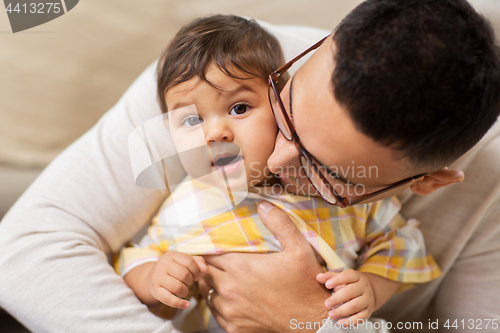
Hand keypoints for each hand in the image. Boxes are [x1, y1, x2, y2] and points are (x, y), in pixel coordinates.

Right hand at [147, 251, 207, 308]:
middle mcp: (163, 264)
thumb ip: (198, 262)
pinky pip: (169, 299)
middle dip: (190, 282)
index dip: (196, 271)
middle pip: (184, 275)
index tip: (196, 276)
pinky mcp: (155, 290)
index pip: (189, 262)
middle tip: (188, 283)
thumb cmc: (173, 269)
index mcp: (171, 255)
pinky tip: (187, 305)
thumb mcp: (183, 262)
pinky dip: (180, 304)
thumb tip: (206, 270)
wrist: (152, 277)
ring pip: (178, 287)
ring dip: (185, 292)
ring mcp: (157, 277)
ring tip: (184, 291)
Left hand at [198, 201, 330, 332]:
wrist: (311, 321)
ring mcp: (229, 310)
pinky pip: (216, 312)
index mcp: (239, 267)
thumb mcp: (298, 248)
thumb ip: (279, 223)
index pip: (209, 254)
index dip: (210, 250)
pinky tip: (234, 299)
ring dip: (214, 286)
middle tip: (221, 263)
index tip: (216, 248)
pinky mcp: (233, 327)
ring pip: (208, 293)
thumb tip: (263, 205)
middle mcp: (229, 289)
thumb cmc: (305, 284)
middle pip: (204, 273)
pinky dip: (221, 305)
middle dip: (210, 266)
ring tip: (227, 280)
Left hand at [316, 269, 375, 324]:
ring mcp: (367, 299)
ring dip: (341, 311)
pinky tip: (340, 323)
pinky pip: (360, 318)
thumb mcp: (342, 278)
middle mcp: (363, 287)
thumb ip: (329, 277)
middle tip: (326, 304)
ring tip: (330, 314)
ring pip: (355, 306)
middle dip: (337, 299)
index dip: (337, 280)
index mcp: (356, 276)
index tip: (327, 285)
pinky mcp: (368, 311)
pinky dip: (349, 321)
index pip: (348, 276)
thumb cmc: (350, 284)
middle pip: (350, 292)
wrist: (369, 292)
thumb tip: (318, 277)